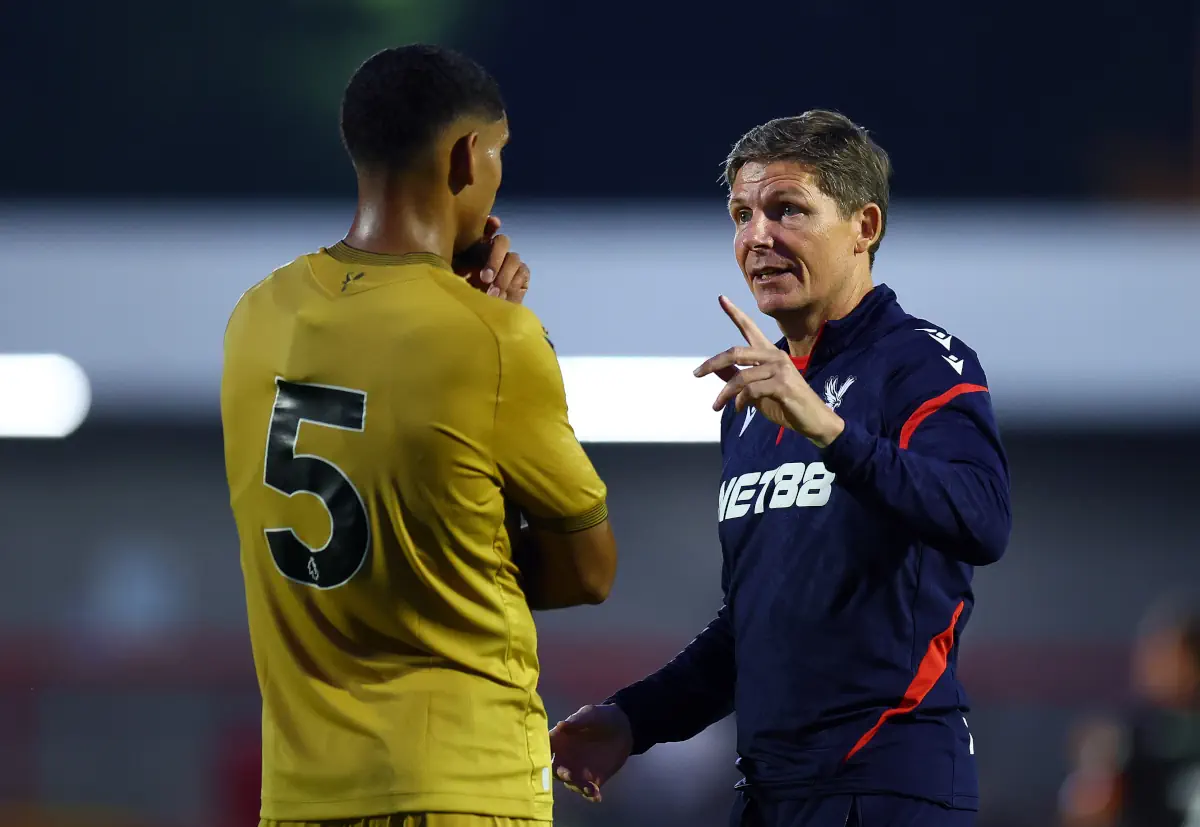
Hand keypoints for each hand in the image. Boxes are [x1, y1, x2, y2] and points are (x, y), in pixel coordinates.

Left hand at [452, 216, 529, 303]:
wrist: (473, 314)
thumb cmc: (459, 292)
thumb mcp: (451, 276)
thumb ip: (452, 259)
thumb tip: (461, 244)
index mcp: (477, 246)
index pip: (487, 228)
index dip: (490, 225)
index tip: (493, 223)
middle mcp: (496, 251)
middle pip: (503, 242)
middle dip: (495, 259)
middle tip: (485, 279)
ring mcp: (510, 263)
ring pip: (514, 259)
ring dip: (504, 276)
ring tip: (493, 295)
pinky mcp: (522, 276)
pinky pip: (523, 273)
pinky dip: (513, 284)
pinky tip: (504, 296)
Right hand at [549, 704, 634, 802]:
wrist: (624, 729)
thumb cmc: (602, 718)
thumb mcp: (590, 714)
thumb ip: (576, 721)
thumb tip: (560, 725)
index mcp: (559, 741)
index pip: (544, 749)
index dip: (540, 755)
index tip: (542, 760)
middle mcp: (564, 759)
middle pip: (554, 770)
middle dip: (559, 774)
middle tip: (568, 775)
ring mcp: (577, 771)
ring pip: (571, 783)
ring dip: (577, 786)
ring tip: (590, 788)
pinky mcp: (592, 780)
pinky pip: (588, 791)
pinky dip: (590, 795)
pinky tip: (597, 796)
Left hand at [693, 295, 844, 447]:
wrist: (814, 421)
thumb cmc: (786, 405)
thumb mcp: (757, 391)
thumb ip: (738, 379)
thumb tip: (715, 369)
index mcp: (769, 354)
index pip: (750, 328)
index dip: (734, 313)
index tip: (721, 298)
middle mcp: (775, 356)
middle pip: (736, 352)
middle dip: (712, 363)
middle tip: (696, 373)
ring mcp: (780, 369)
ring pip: (741, 377)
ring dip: (725, 394)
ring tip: (717, 406)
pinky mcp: (783, 385)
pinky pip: (751, 391)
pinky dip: (740, 401)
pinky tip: (739, 409)